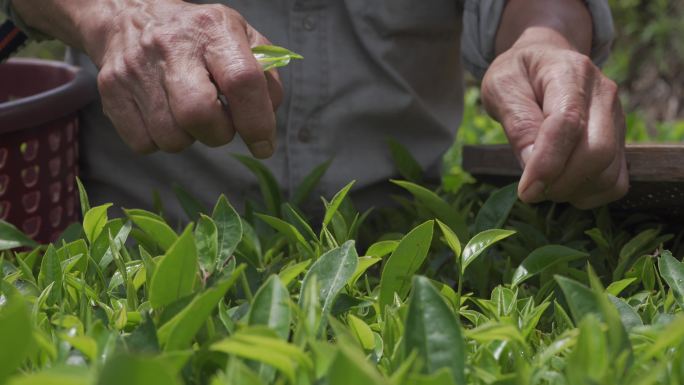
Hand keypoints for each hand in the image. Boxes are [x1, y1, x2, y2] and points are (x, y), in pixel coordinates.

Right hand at [83, 0, 282, 155]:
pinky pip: (143, 144)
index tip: (264, 144)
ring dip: (189, 139)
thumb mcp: (240, 39)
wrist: (128, 16)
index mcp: (213, 29)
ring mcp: (137, 67)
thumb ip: (266, 77)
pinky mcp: (110, 89)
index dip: (257, 121)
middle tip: (221, 127)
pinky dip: (159, 141)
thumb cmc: (198, 37)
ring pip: (171, 138)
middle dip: (218, 134)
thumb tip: (266, 121)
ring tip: (188, 115)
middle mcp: (172, 45)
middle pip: (199, 114)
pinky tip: (164, 116)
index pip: (241, 80)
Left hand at [481, 28, 627, 208]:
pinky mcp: (621, 142)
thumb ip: (517, 123)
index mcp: (570, 73)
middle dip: (560, 182)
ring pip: (608, 173)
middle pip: (597, 152)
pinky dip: (589, 195)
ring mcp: (618, 119)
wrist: (542, 62)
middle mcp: (604, 95)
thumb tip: (532, 166)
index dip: (548, 163)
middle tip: (530, 189)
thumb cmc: (517, 76)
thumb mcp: (501, 88)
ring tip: (543, 185)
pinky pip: (615, 183)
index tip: (526, 191)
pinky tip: (563, 186)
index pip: (568, 123)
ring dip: (572, 191)